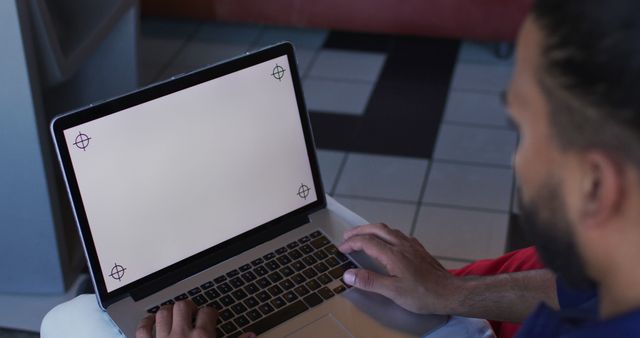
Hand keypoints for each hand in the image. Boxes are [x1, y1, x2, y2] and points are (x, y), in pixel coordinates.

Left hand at [136, 300, 254, 337]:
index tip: (212, 316)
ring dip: (168, 311)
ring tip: (174, 314)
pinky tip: (151, 322)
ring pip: (163, 313)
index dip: (211, 312)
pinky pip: (142, 329)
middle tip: (193, 313)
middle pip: (183, 306)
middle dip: (189, 307)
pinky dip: (146, 323)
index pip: (208, 312)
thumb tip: (251, 336)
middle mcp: (181, 335)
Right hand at [339, 223, 461, 314]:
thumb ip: (370, 281)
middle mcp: (402, 245)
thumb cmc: (423, 294)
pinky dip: (387, 234)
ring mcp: (412, 246)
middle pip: (376, 229)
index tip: (342, 249)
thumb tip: (349, 274)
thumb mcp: (393, 291)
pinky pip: (399, 235)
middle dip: (359, 230)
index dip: (351, 243)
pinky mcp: (419, 249)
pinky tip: (388, 242)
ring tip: (364, 236)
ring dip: (373, 230)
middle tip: (347, 236)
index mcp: (393, 254)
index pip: (366, 242)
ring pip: (389, 230)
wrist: (450, 292)